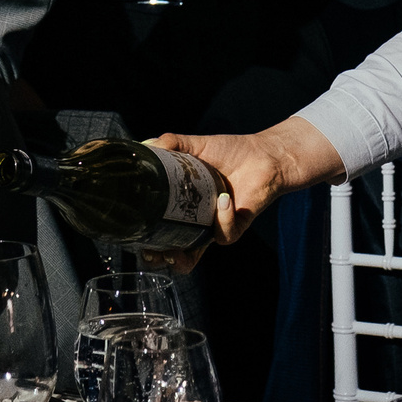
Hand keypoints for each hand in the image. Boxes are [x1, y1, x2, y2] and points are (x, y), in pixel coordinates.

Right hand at [131, 130, 298, 271]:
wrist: (266, 154)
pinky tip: (223, 199)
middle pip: (173, 250)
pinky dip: (222, 217)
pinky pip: (223, 232)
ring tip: (175, 249)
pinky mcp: (236, 226)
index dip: (147, 239)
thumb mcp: (196, 145)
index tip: (135, 241)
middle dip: (159, 257)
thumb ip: (172, 144)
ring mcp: (216, 226)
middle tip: (151, 252)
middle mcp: (197, 220)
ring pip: (195, 255)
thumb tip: (146, 146)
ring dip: (183, 255)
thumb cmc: (232, 151)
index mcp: (184, 204)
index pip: (160, 228)